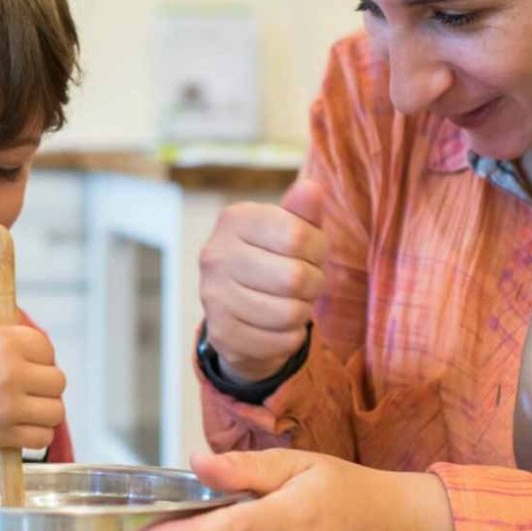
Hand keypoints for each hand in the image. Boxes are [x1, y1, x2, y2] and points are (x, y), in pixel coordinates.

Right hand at [0, 304, 65, 448]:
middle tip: (27, 382)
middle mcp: (9, 377)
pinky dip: (37, 432)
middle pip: (57, 381)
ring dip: (44, 407)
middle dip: (44, 379)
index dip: (37, 352)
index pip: (46, 348)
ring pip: (55, 411)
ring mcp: (5, 410)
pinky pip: (40, 439)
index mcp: (3, 344)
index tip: (25, 358)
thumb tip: (24, 325)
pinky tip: (23, 423)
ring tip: (28, 403)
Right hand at [199, 179, 327, 380]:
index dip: (318, 249)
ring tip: (292, 302)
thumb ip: (303, 211)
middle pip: (295, 278)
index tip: (311, 253)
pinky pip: (281, 341)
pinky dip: (292, 337)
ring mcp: (212, 296)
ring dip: (303, 311)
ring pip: (289, 313)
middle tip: (307, 283)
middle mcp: (215, 255)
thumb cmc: (275, 259)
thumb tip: (312, 189)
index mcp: (234, 219)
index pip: (298, 236)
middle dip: (315, 284)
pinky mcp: (221, 334)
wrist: (240, 309)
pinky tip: (279, 326)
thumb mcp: (291, 229)